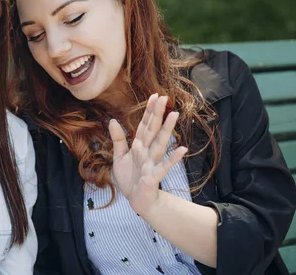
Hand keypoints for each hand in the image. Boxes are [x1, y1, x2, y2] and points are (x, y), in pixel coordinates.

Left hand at [110, 94, 187, 215]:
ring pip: (159, 143)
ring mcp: (151, 163)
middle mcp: (147, 152)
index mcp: (138, 146)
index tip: (154, 96)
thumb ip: (118, 139)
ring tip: (174, 114)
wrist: (136, 200)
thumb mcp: (119, 157)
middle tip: (164, 97)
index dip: (148, 111)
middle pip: (152, 130)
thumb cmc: (130, 178)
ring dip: (166, 129)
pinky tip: (183, 149)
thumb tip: (113, 120)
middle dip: (157, 114)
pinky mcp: (153, 176)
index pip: (144, 125)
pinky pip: (164, 166)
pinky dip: (173, 158)